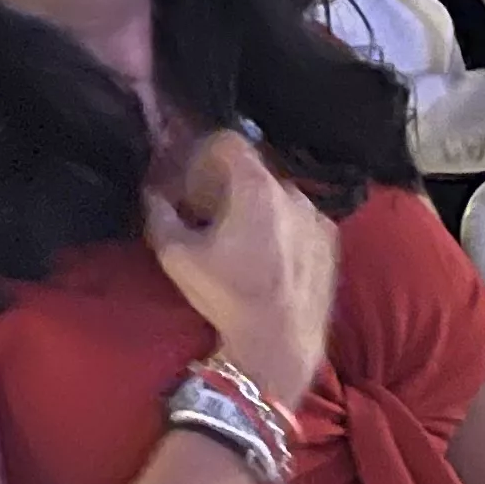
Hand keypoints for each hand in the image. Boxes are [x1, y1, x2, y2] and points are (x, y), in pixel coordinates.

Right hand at [145, 128, 339, 403]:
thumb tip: (152, 194)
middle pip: (255, 170)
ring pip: (280, 196)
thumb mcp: (177, 256)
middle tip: (207, 209)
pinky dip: (282, 225)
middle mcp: (294, 193)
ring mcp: (318, 216)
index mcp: (257, 189)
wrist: (281, 342)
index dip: (205, 151)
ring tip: (238, 237)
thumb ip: (160, 215)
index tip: (191, 173)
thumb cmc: (228, 296)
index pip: (230, 141)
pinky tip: (268, 255)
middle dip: (228, 183)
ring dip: (257, 205)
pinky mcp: (332, 241)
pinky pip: (301, 219)